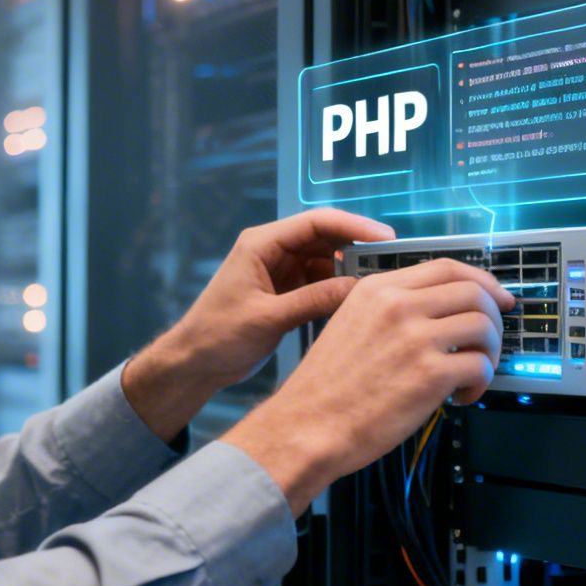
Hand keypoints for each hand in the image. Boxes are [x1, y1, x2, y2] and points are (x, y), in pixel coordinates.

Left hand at [122, 209, 394, 442]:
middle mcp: (272, 250)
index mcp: (262, 243)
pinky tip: (357, 301)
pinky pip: (319, 281)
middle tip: (391, 264)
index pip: (316, 222)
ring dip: (349, 269)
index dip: (354, 226)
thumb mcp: (269, 317)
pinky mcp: (285, 290)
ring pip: (325, 260)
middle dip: (357, 248)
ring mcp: (280, 270)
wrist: (194, 363)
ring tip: (380, 284)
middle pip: (325, 237)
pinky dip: (337, 288)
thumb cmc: (219, 335)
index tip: (385, 238)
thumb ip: (314, 300)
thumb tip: (360, 288)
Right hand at [222, 258, 515, 513]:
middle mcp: (398, 305)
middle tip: (488, 345)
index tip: (498, 299)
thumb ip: (391, 310)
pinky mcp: (429, 375)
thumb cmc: (327, 386)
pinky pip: (480, 366)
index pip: (447, 267)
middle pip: (474, 293)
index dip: (482, 281)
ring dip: (490, 352)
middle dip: (494, 319)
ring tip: (471, 375)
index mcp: (378, 289)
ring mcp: (415, 338)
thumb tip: (441, 313)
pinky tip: (460, 397)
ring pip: (484, 326)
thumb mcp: (350, 324)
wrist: (306, 426)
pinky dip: (480, 383)